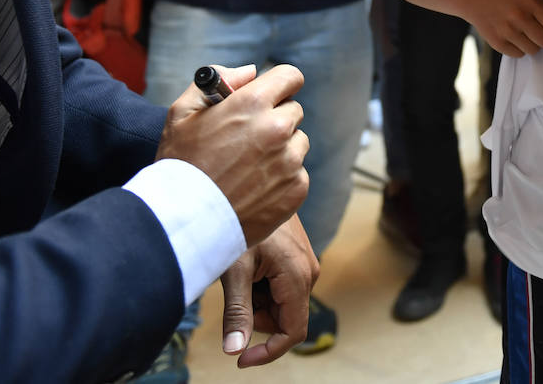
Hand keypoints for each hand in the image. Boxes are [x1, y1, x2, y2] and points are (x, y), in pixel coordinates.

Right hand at [156, 64, 310, 246]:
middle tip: (247, 140)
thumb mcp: (182, 113)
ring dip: (281, 149)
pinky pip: (298, 173)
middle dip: (274, 119)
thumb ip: (217, 81)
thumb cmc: (179, 165)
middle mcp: (278, 128)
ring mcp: (290, 160)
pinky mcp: (296, 188)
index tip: (270, 96)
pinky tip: (254, 188)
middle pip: (293, 111)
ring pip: (297, 143)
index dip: (279, 85)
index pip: (291, 77)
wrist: (184, 222)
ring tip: (248, 167)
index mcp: (253, 103)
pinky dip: (282, 178)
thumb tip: (250, 72)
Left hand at [219, 215, 319, 366]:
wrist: (252, 184)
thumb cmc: (239, 222)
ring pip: (281, 304)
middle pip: (283, 319)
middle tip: (233, 291)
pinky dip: (261, 287)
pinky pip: (281, 288)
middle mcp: (309, 273)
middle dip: (256, 317)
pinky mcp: (299, 259)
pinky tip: (249, 265)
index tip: (240, 359)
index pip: (292, 332)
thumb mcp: (234, 271)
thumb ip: (237, 312)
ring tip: (241, 271)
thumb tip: (234, 351)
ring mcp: (306, 265)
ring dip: (258, 300)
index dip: (268, 352)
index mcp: (297, 277)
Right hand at [461, 0, 542, 56]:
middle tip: (540, 32)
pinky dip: (519, 48)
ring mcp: (507, 31)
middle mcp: (519, 17)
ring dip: (532, 43)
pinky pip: (519, 54)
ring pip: (534, 50)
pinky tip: (513, 37)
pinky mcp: (497, 43)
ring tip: (524, 33)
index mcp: (530, 2)